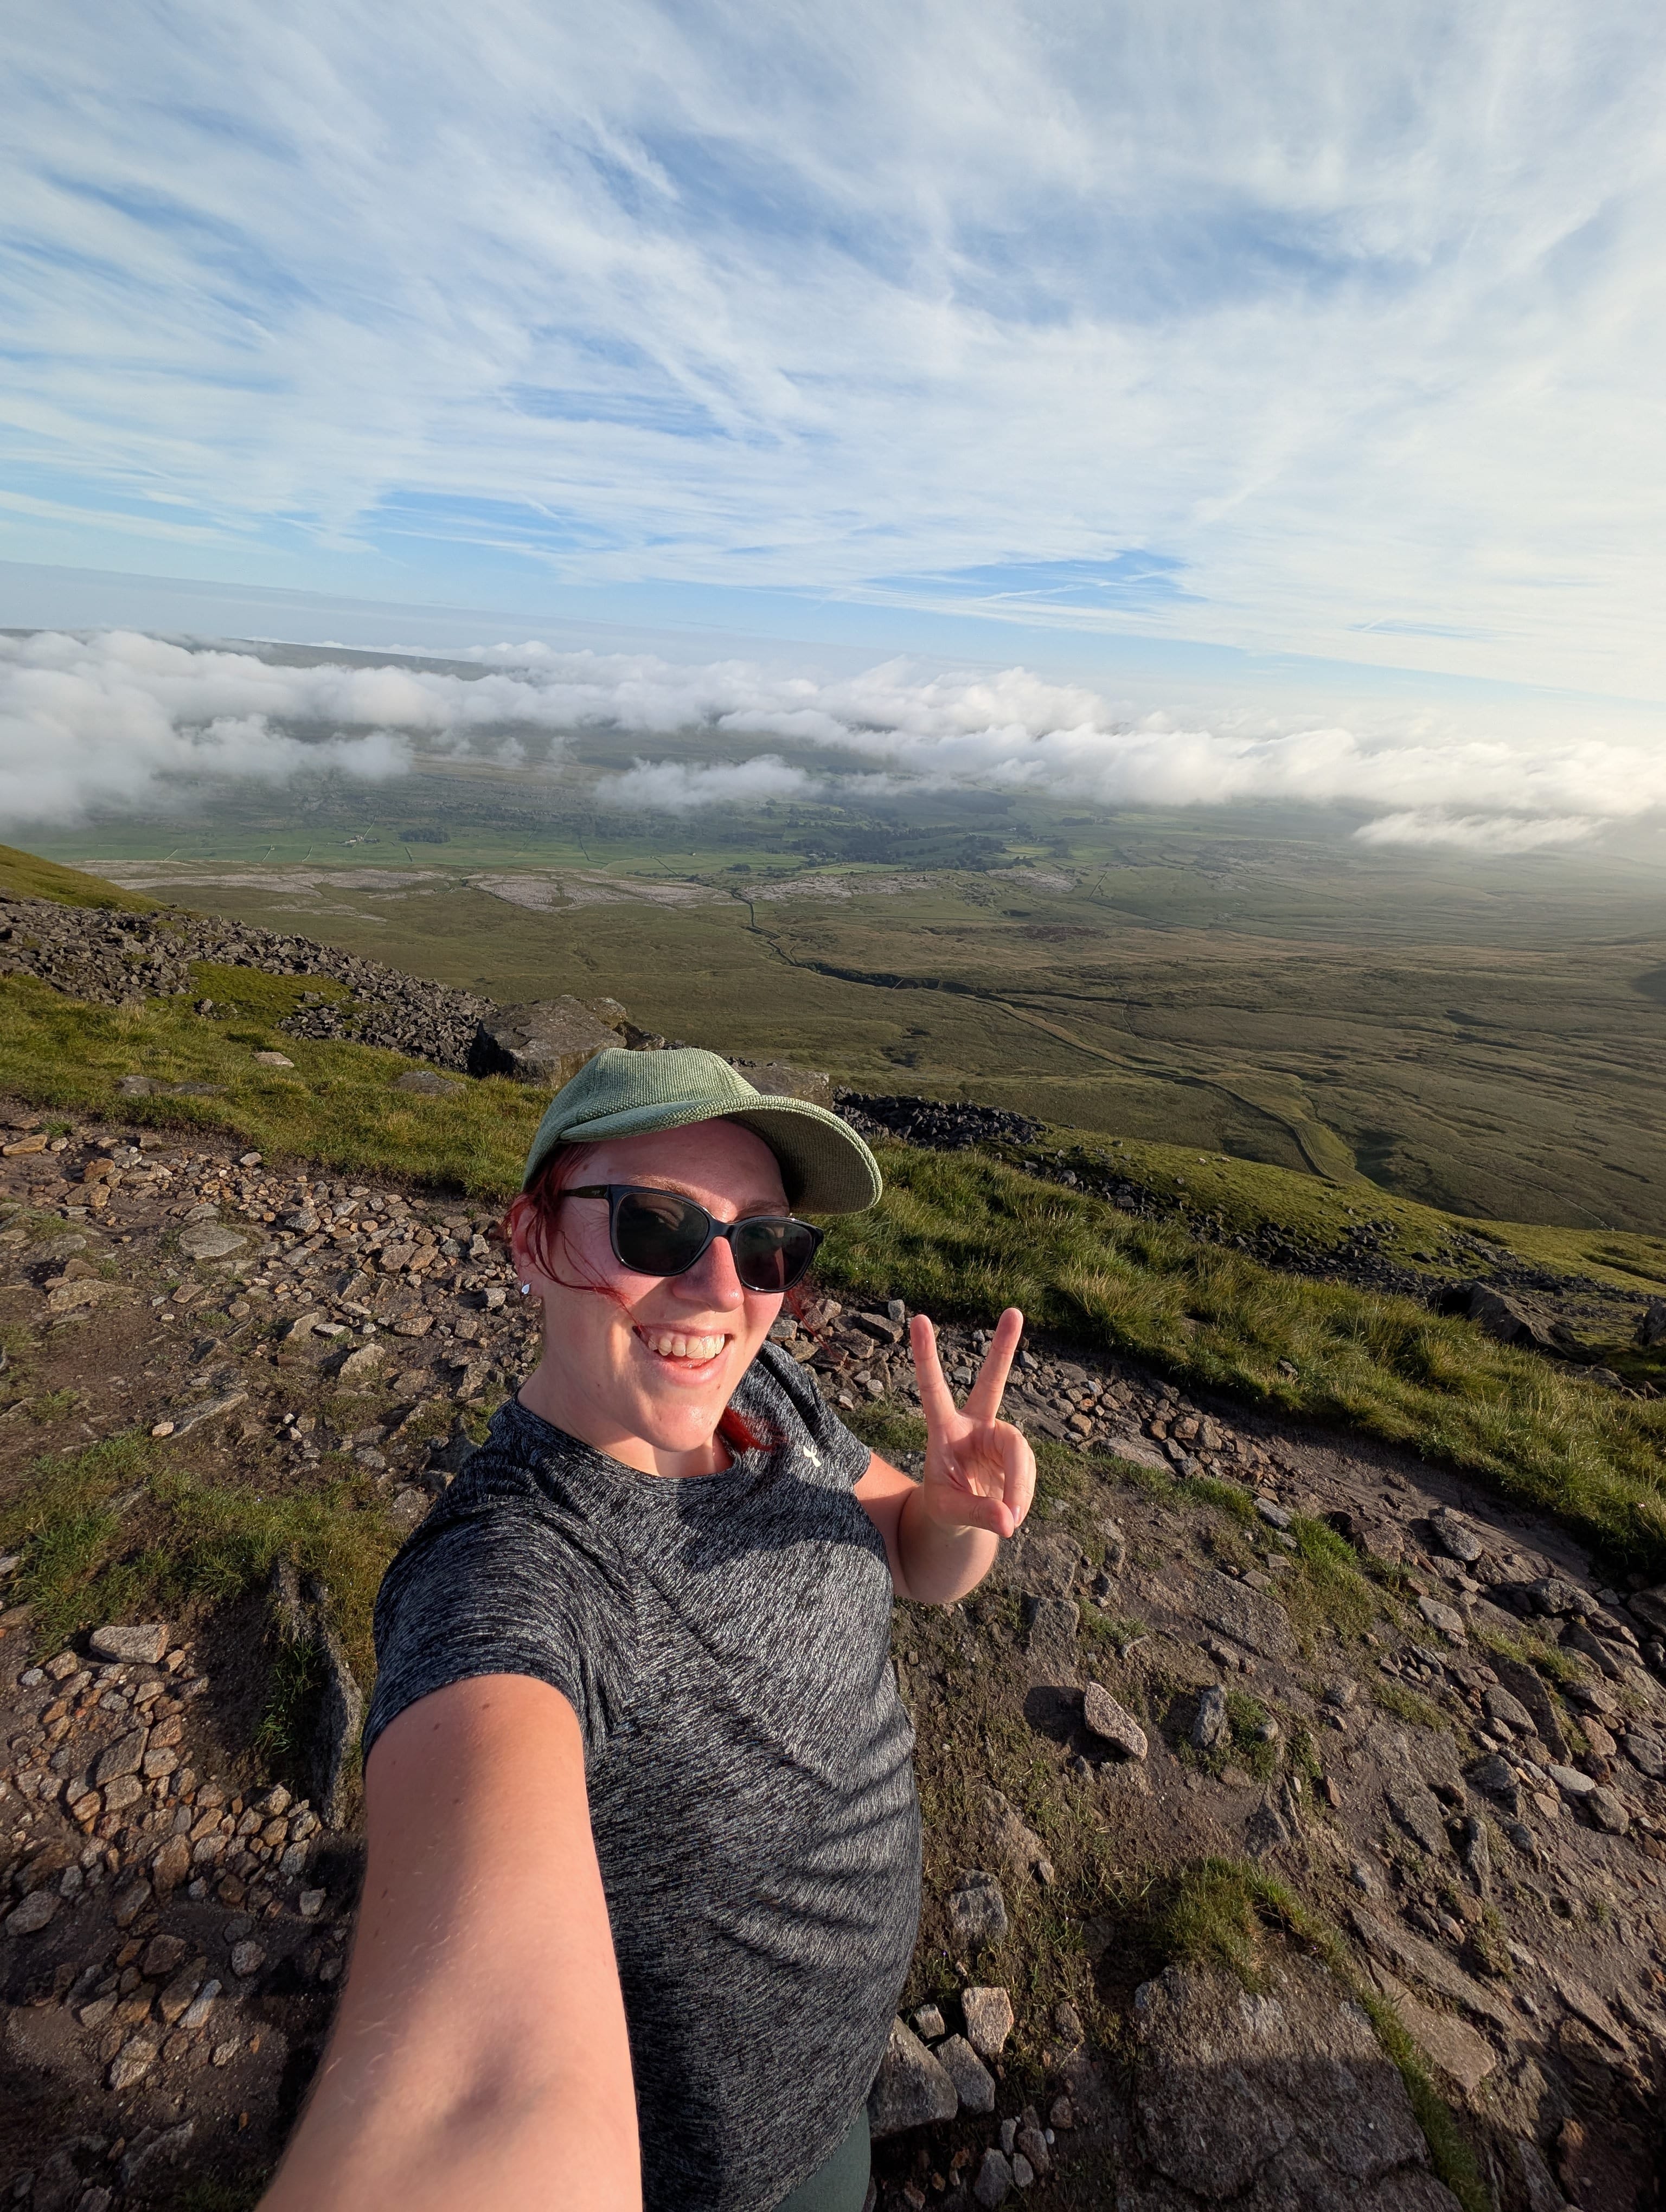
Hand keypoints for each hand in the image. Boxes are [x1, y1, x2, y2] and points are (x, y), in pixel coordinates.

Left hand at [910, 1307, 1035, 1540]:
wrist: (962, 1515)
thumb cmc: (945, 1506)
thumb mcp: (949, 1512)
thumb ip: (975, 1513)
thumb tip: (1008, 1519)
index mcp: (944, 1430)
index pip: (933, 1390)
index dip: (926, 1357)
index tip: (919, 1319)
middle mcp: (973, 1424)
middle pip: (992, 1383)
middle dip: (1003, 1348)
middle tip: (1014, 1311)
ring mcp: (998, 1435)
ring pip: (1019, 1452)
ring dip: (1018, 1488)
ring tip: (1010, 1520)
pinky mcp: (1016, 1452)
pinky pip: (1028, 1473)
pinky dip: (1022, 1497)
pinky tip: (1012, 1513)